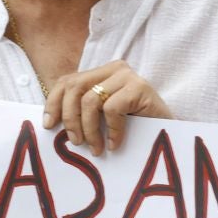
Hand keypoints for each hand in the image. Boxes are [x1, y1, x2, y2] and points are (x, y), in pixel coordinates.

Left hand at [43, 60, 170, 151]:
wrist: (168, 131)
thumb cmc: (134, 126)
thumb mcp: (103, 115)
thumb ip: (83, 110)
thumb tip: (51, 122)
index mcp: (101, 72)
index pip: (68, 81)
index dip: (54, 102)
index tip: (49, 125)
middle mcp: (113, 68)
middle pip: (74, 88)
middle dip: (70, 119)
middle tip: (76, 143)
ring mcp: (128, 76)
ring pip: (90, 101)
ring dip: (90, 130)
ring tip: (96, 149)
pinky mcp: (140, 87)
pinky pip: (112, 110)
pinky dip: (111, 131)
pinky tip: (115, 144)